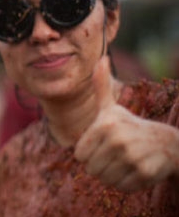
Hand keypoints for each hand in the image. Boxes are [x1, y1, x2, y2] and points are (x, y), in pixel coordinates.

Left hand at [74, 56, 178, 191]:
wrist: (167, 143)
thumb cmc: (130, 126)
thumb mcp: (112, 108)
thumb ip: (101, 86)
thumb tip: (101, 59)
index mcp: (105, 124)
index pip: (79, 155)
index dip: (90, 153)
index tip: (104, 145)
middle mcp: (117, 139)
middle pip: (90, 169)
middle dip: (101, 165)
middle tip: (117, 154)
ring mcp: (132, 156)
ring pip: (104, 180)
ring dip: (113, 175)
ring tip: (125, 161)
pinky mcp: (144, 173)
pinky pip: (121, 187)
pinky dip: (127, 183)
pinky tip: (136, 169)